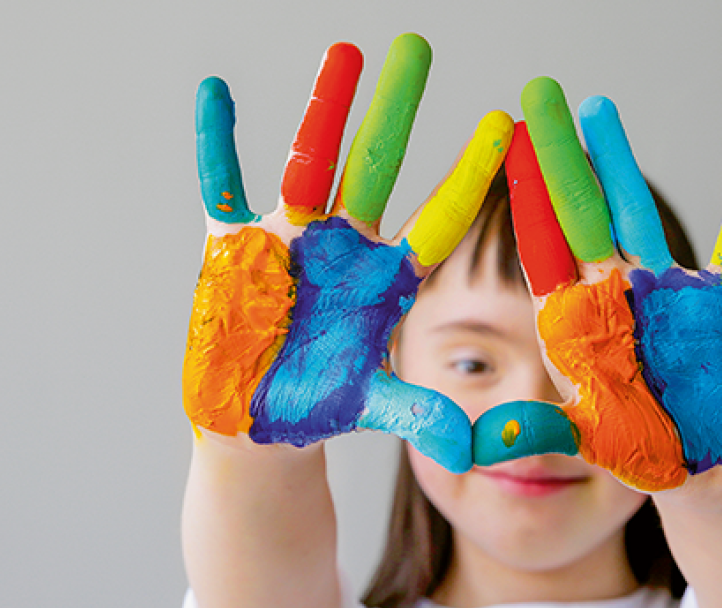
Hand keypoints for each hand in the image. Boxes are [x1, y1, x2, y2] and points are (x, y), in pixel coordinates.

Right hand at [184, 34, 512, 472]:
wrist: (257, 419)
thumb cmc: (319, 405)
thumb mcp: (374, 405)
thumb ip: (419, 413)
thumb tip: (472, 446)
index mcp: (385, 280)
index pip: (437, 218)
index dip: (469, 175)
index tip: (505, 127)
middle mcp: (343, 248)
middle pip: (374, 165)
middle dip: (396, 108)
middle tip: (419, 47)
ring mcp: (289, 241)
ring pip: (308, 160)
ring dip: (324, 108)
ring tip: (345, 51)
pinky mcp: (233, 249)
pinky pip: (221, 188)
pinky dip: (217, 144)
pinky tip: (215, 93)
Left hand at [474, 77, 721, 491]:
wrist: (699, 468)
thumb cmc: (637, 448)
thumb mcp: (581, 438)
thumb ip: (535, 431)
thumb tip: (477, 446)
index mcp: (574, 321)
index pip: (541, 246)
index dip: (524, 195)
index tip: (503, 142)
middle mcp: (615, 294)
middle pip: (581, 212)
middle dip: (560, 155)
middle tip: (538, 96)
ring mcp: (667, 293)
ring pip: (639, 213)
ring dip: (621, 161)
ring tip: (597, 107)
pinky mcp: (721, 306)